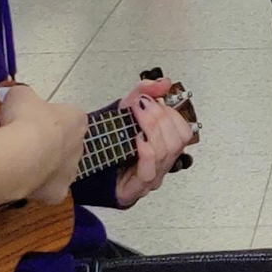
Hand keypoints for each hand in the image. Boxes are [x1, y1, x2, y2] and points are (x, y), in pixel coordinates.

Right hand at [0, 83, 87, 205]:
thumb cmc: (26, 120)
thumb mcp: (19, 94)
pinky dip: (38, 186)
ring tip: (22, 162)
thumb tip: (13, 95)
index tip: (31, 120)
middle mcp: (80, 146)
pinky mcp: (58, 192)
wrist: (22, 155)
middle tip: (26, 142)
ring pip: (60, 168)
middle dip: (50, 143)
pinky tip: (23, 181)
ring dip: (46, 165)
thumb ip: (21, 94)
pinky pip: (49, 189)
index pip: (68, 117)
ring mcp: (71, 171)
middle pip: (66, 144)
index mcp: (77, 119)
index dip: (49, 118)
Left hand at [113, 79, 197, 208]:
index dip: (172, 113)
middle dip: (161, 117)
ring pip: (166, 153)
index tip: (154, 99)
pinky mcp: (135, 188)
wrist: (87, 168)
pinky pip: (148, 171)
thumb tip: (164, 82)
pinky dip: (146, 152)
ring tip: (138, 114)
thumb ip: (144, 93)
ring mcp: (151, 177)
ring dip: (153, 128)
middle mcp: (162, 163)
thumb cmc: (111, 144)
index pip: (183, 131)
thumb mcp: (126, 112)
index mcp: (164, 146)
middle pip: (177, 141)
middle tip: (143, 104)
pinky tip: (137, 139)